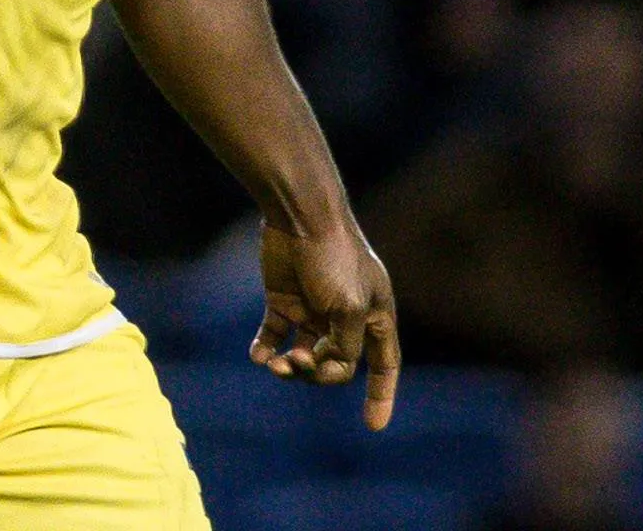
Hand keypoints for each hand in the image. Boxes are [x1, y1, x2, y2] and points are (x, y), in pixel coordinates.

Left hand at [250, 220, 400, 427]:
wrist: (299, 216)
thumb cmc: (334, 258)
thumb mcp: (349, 309)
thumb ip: (344, 345)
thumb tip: (331, 365)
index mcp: (375, 314)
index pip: (384, 363)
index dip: (381, 394)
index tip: (373, 426)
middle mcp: (346, 315)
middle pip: (337, 363)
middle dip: (318, 373)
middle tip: (297, 364)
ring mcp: (314, 307)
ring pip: (305, 354)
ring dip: (291, 366)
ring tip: (275, 363)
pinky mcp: (283, 298)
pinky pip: (275, 335)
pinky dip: (266, 349)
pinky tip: (258, 355)